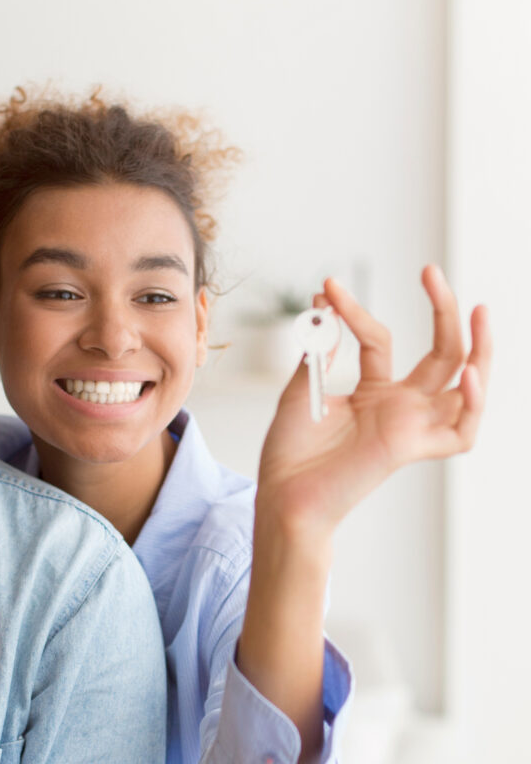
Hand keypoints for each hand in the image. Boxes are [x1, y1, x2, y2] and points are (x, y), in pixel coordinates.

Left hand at [257, 265, 490, 533]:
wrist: (281, 493)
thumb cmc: (289, 450)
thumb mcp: (302, 388)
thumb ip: (320, 351)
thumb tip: (325, 307)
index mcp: (373, 393)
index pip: (380, 339)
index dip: (354, 312)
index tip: (327, 288)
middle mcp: (398, 407)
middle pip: (442, 353)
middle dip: (443, 310)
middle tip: (431, 270)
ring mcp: (408, 426)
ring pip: (464, 385)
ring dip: (480, 349)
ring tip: (480, 310)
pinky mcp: (411, 448)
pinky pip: (460, 431)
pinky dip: (471, 404)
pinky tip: (468, 375)